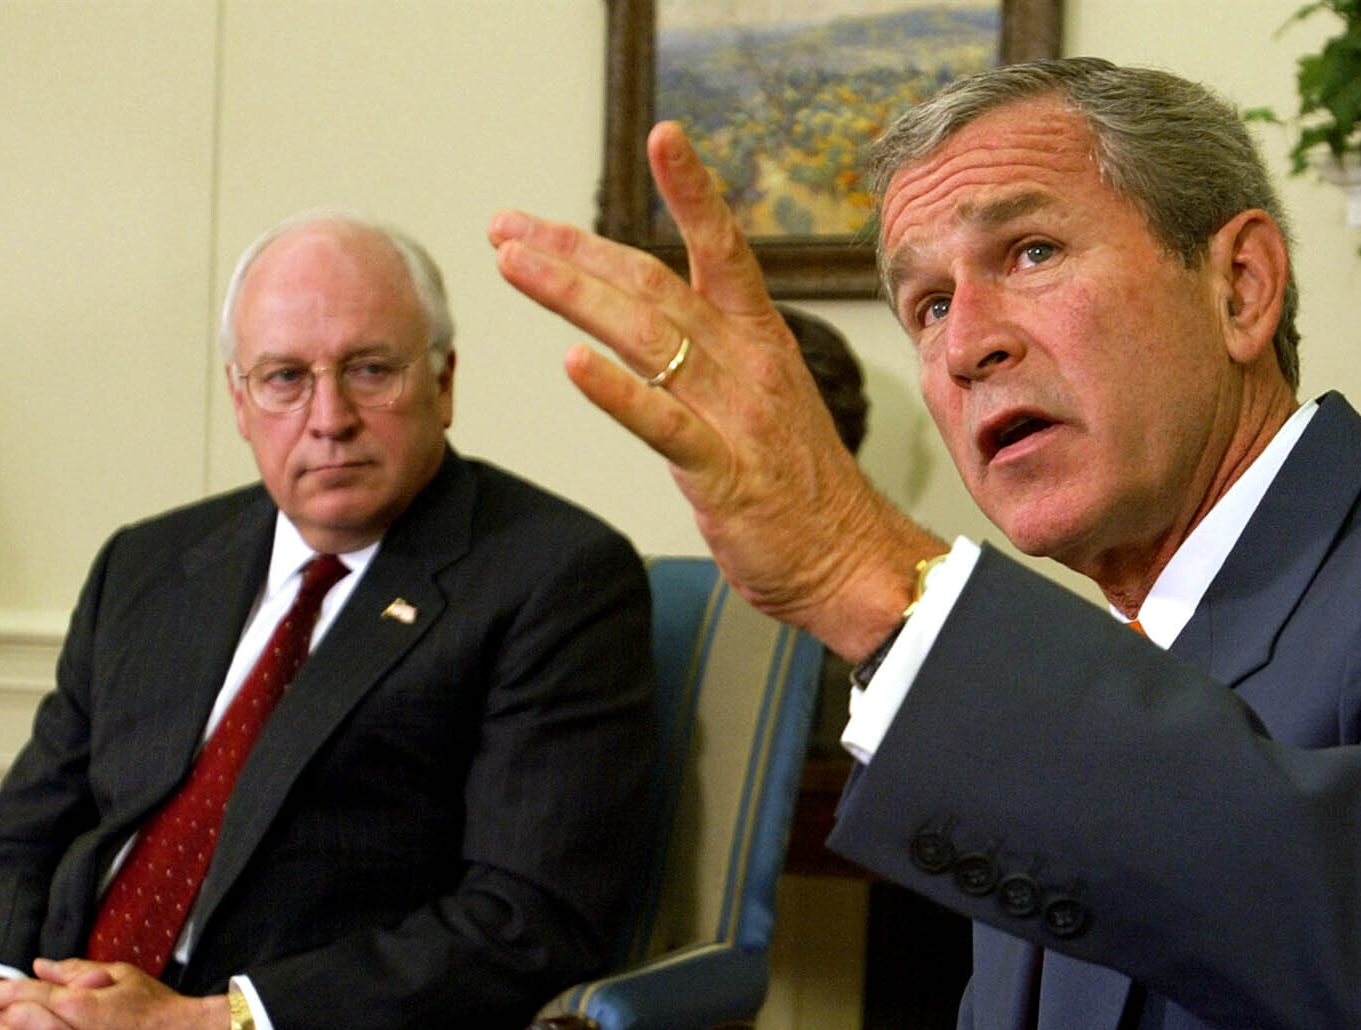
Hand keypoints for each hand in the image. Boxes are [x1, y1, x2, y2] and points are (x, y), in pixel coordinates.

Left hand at [490, 121, 944, 661]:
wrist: (853, 561)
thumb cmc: (802, 491)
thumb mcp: (763, 403)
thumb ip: (712, 362)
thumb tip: (655, 333)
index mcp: (761, 342)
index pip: (723, 247)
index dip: (692, 190)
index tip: (661, 137)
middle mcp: (748, 365)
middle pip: (654, 286)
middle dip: (574, 249)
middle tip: (507, 225)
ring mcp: (736, 417)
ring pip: (648, 338)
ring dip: (573, 295)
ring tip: (513, 264)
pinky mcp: (724, 475)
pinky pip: (664, 425)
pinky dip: (617, 394)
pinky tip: (573, 365)